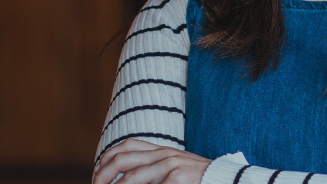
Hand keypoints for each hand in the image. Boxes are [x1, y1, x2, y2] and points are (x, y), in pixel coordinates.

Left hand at [94, 138, 211, 183]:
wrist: (230, 179)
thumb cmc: (201, 179)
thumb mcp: (176, 168)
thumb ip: (155, 170)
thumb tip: (129, 180)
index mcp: (162, 150)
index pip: (126, 146)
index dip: (106, 159)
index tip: (97, 174)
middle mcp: (164, 155)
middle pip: (122, 159)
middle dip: (103, 175)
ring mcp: (170, 166)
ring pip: (132, 177)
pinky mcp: (178, 179)